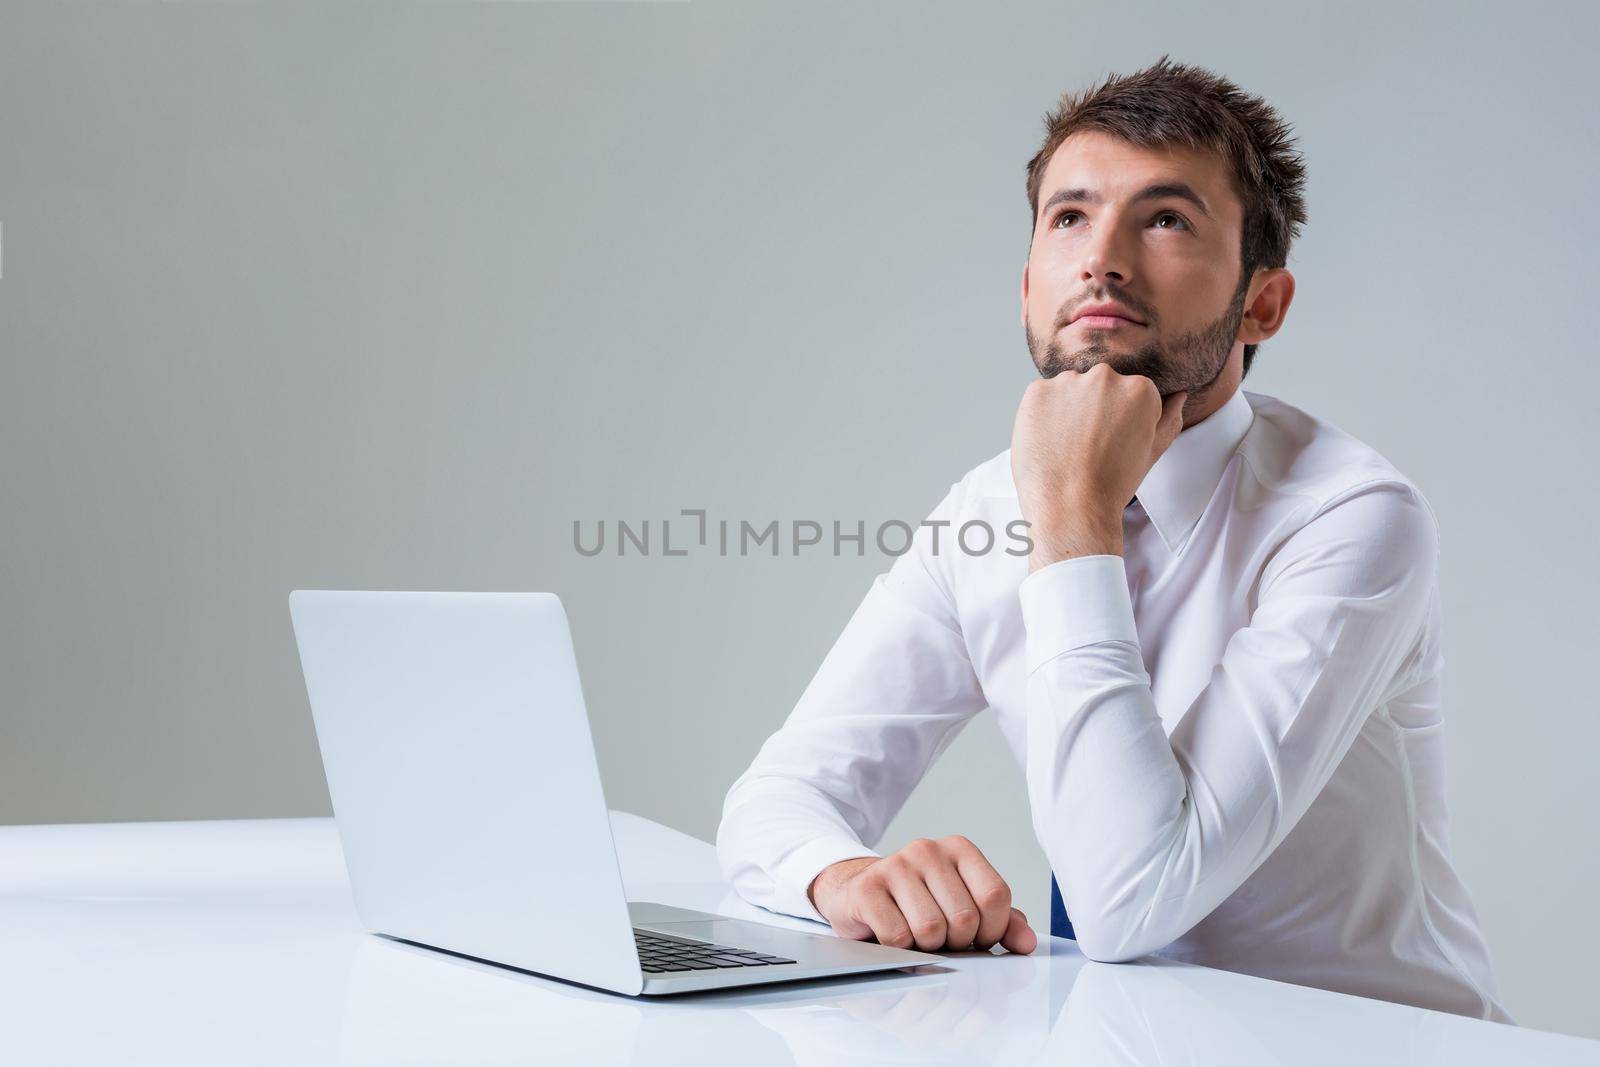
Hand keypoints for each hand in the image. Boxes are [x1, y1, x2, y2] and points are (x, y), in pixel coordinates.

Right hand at [807, 836, 1036, 953]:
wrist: (861, 897)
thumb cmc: (920, 905)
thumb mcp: (967, 908)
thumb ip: (1003, 923)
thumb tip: (1027, 943)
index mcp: (959, 849)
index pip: (995, 896)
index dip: (992, 929)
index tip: (978, 937)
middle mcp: (927, 850)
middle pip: (964, 918)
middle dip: (956, 942)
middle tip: (942, 938)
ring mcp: (894, 865)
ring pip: (931, 929)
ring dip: (927, 947)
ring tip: (916, 936)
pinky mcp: (866, 888)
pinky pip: (898, 937)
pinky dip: (900, 949)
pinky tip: (892, 935)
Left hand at [1010, 363, 1186, 569]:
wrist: (1071, 508)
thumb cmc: (1114, 484)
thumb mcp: (1152, 452)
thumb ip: (1169, 418)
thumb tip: (1179, 395)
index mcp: (1141, 388)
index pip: (1128, 393)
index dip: (1119, 421)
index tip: (1112, 443)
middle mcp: (1105, 376)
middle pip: (1099, 386)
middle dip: (1094, 409)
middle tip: (1088, 446)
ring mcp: (1068, 382)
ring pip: (1069, 389)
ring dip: (1067, 408)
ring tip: (1067, 446)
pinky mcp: (1037, 392)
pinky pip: (1041, 396)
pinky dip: (1042, 414)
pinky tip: (1048, 441)